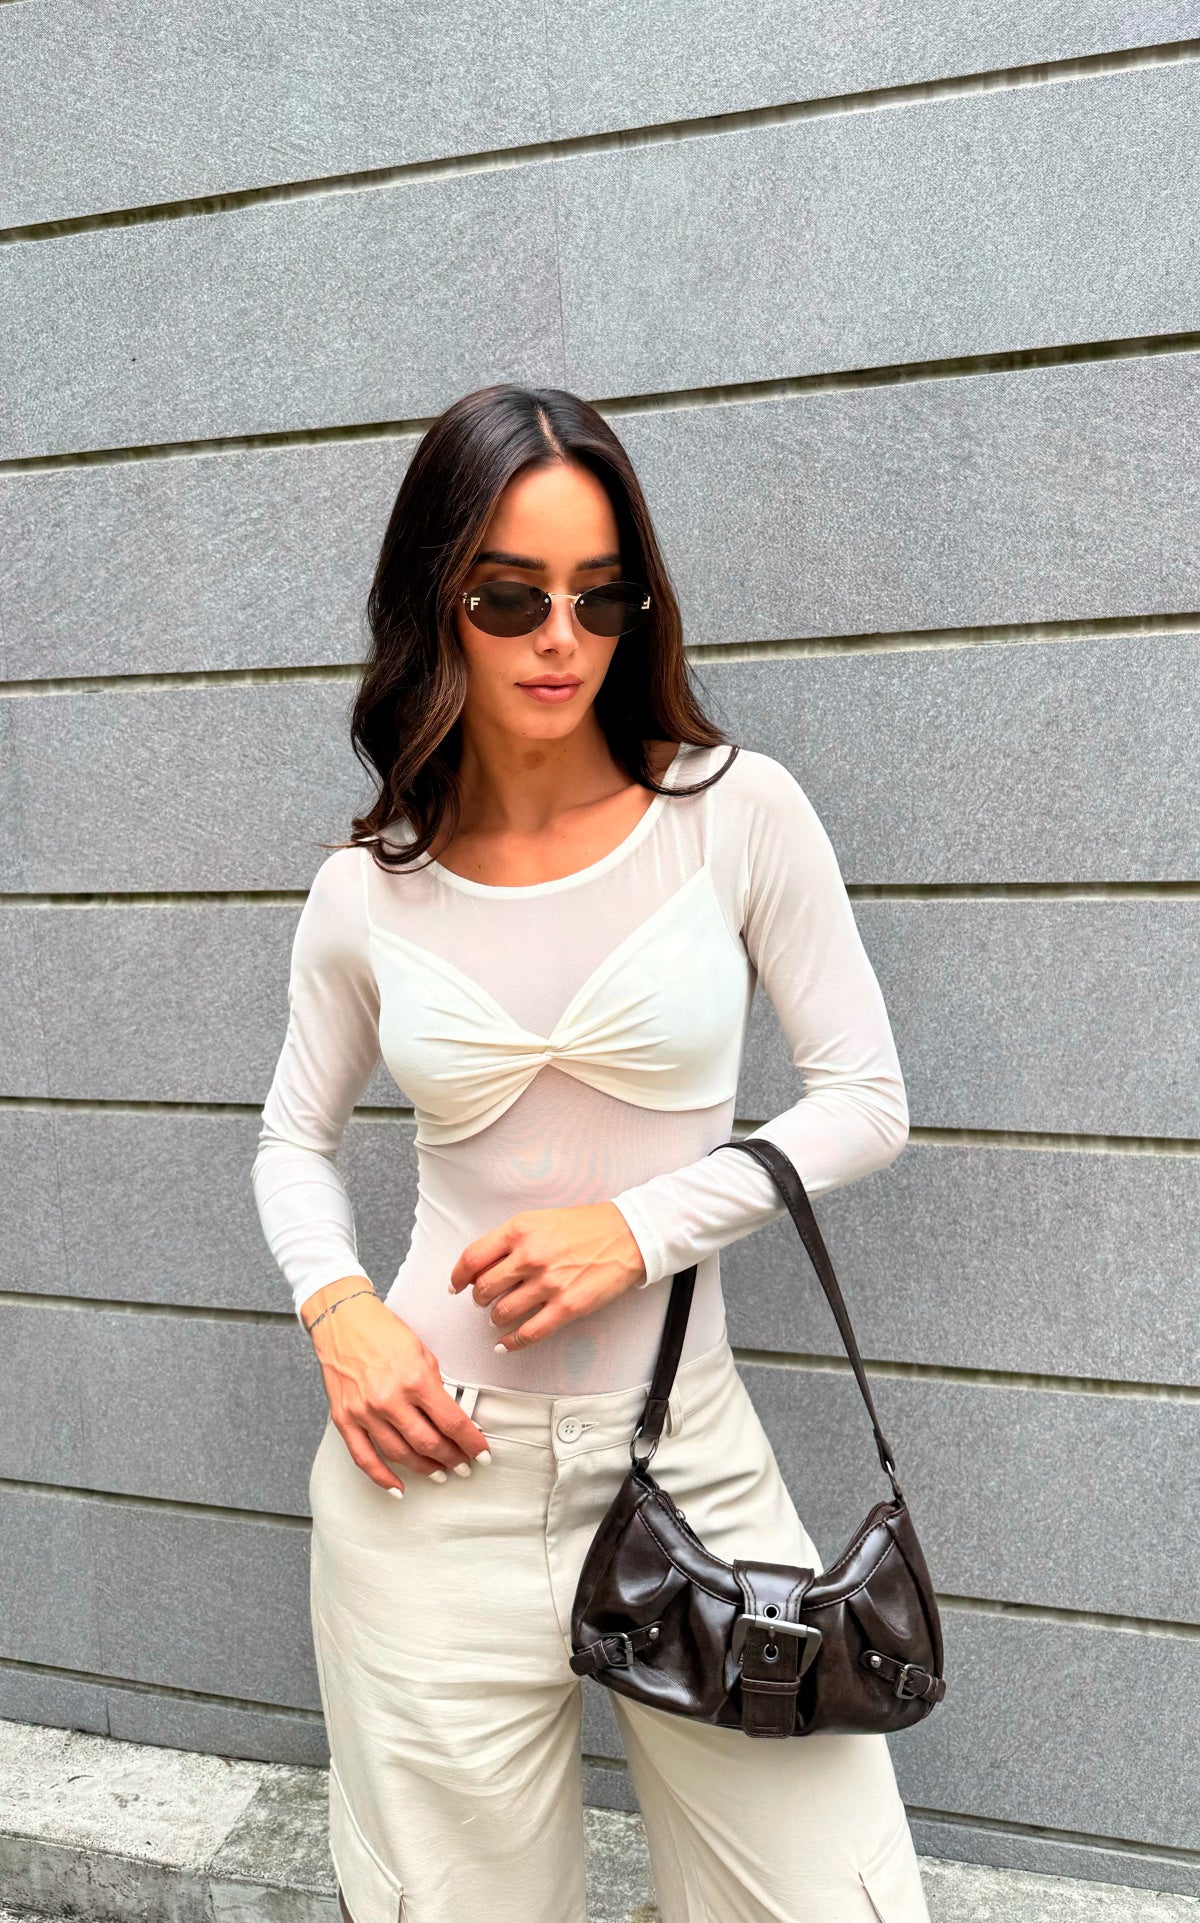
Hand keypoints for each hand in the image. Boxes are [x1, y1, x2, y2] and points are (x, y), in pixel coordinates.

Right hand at [303, 1279, 490, 1494]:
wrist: (342, 1320)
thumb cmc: (384, 1331)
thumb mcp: (422, 1352)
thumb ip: (435, 1387)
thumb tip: (451, 1418)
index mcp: (415, 1379)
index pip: (452, 1422)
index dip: (471, 1443)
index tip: (482, 1453)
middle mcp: (390, 1399)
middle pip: (429, 1443)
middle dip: (452, 1459)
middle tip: (465, 1465)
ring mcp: (365, 1412)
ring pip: (401, 1454)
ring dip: (425, 1468)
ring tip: (440, 1472)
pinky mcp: (344, 1419)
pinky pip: (364, 1458)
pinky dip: (382, 1478)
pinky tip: (398, 1487)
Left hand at [448, 1203, 646, 1352]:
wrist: (628, 1235)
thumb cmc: (586, 1226)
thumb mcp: (540, 1220)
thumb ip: (509, 1241)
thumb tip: (481, 1267)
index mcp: (519, 1230)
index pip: (472, 1258)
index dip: (458, 1276)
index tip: (456, 1285)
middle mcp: (529, 1256)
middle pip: (483, 1288)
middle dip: (480, 1298)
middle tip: (486, 1299)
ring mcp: (548, 1283)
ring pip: (501, 1313)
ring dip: (496, 1318)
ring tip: (501, 1315)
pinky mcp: (566, 1307)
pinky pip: (528, 1333)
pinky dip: (511, 1343)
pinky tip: (505, 1343)